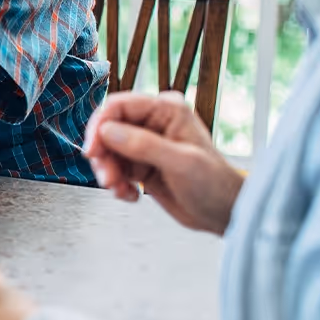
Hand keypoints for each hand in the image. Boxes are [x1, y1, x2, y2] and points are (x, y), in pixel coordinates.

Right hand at [83, 91, 243, 234]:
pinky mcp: (142, 164)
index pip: (119, 106)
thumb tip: (107, 131)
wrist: (226, 214)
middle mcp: (153, 123)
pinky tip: (130, 195)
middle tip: (108, 178)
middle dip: (103, 155)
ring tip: (120, 190)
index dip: (100, 126)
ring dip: (109, 172)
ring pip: (108, 151)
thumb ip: (144, 145)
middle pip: (108, 129)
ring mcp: (146, 144)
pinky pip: (115, 168)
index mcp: (166, 110)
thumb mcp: (181, 162)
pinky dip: (117, 184)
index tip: (92, 151)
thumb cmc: (215, 184)